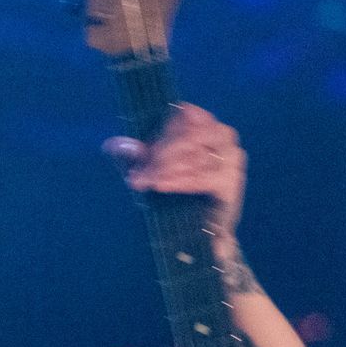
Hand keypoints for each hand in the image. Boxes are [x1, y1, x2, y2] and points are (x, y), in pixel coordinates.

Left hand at [103, 104, 245, 247]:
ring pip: (195, 156)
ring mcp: (232, 158)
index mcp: (206, 124)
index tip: (143, 152)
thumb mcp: (151, 170)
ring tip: (143, 182)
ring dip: (164, 169)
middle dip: (161, 154)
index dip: (162, 131)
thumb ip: (134, 157)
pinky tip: (160, 186)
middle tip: (138, 173)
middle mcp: (223, 136)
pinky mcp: (232, 182)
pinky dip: (179, 181)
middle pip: (190, 134)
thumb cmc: (176, 194)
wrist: (199, 232)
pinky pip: (203, 178)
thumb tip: (113, 144)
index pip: (186, 114)